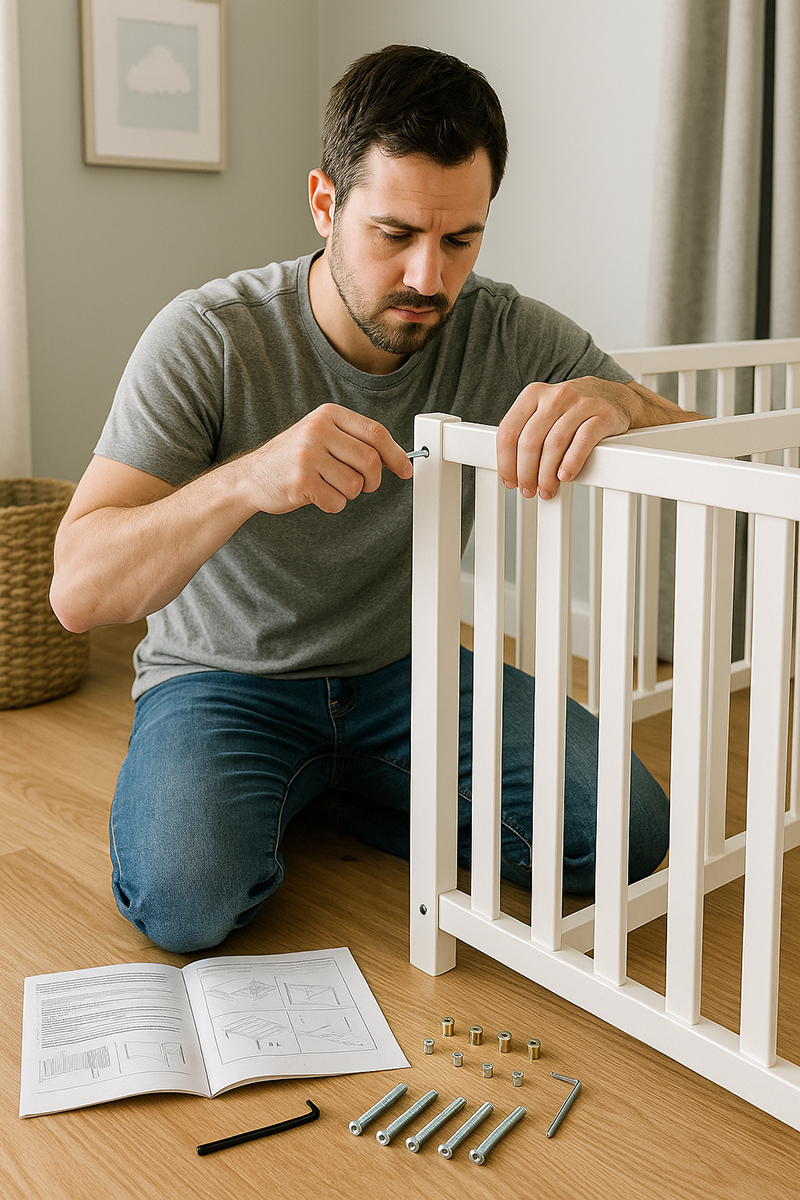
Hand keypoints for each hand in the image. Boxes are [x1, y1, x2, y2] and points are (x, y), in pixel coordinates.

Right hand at [229, 403, 412, 515]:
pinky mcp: (301, 481)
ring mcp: (308, 455)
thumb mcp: (321, 436)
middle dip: (372, 481)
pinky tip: (316, 495)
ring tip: (329, 486)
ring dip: (349, 494)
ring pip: (355, 485)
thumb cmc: (293, 458)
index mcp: (328, 415)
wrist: (251, 477)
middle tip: (363, 486)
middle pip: (370, 461)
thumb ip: (354, 441)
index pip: (375, 432)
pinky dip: (332, 505)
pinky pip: (337, 501)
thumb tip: (397, 458)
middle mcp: (318, 430)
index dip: (396, 455)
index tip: (405, 470)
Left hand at [496, 376, 691, 499]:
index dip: (506, 461)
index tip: (510, 480)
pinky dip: (571, 462)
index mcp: (533, 394)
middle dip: (525, 472)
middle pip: (530, 440)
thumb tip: (511, 470)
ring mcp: (580, 403)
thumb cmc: (572, 410)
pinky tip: (565, 476)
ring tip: (546, 489)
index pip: (508, 430)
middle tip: (528, 490)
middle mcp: (555, 396)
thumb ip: (525, 433)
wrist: (614, 396)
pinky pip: (582, 441)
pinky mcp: (602, 415)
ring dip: (547, 474)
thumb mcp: (543, 411)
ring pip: (554, 444)